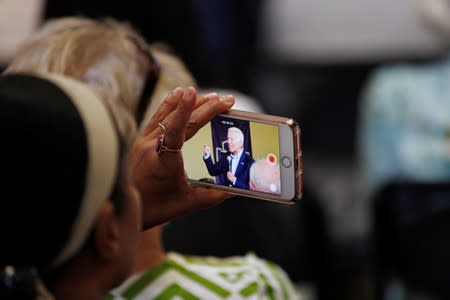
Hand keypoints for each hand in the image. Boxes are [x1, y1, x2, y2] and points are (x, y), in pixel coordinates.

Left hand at [130, 87, 234, 228]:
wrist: (122, 208)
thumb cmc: (153, 208)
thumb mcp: (186, 204)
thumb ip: (212, 196)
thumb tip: (235, 190)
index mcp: (162, 162)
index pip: (175, 131)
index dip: (184, 111)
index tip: (192, 92)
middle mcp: (150, 147)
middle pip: (178, 119)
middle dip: (205, 107)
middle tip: (227, 100)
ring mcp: (143, 141)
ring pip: (166, 114)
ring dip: (188, 103)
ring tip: (208, 94)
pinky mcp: (140, 140)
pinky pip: (156, 117)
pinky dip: (169, 105)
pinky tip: (177, 95)